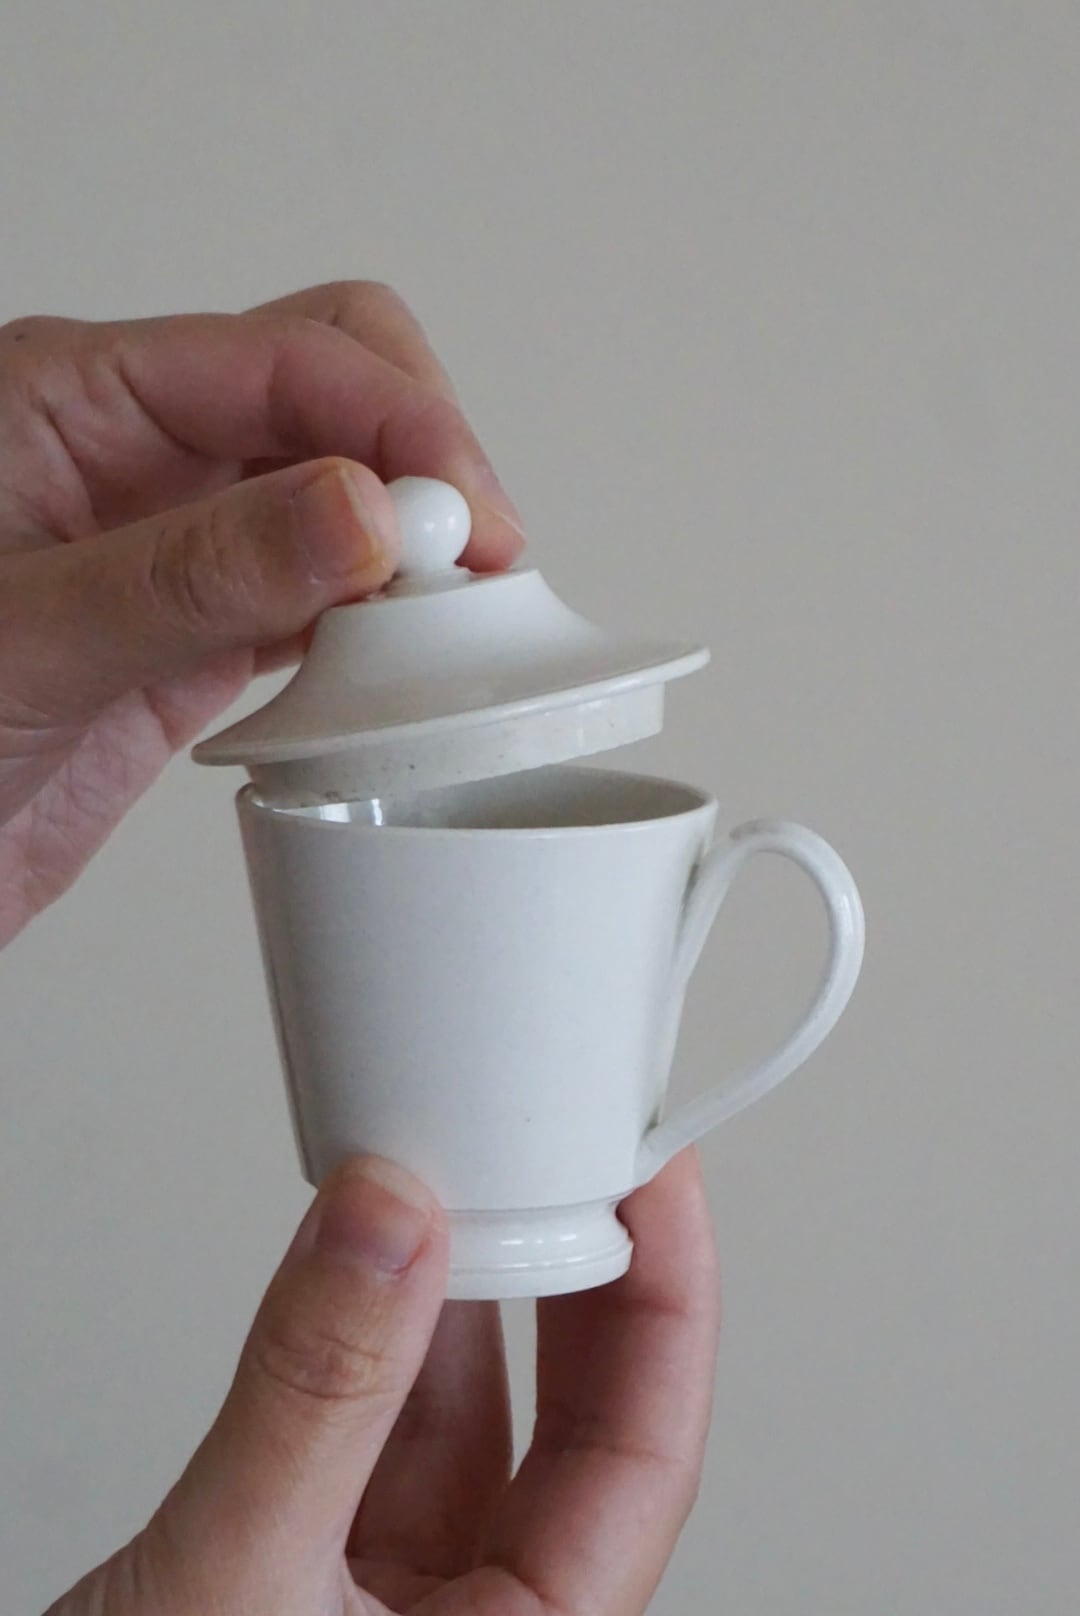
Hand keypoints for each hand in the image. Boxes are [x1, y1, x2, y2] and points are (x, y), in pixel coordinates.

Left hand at [0, 282, 522, 945]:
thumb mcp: (33, 637)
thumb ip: (198, 572)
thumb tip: (361, 510)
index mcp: (75, 396)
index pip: (286, 356)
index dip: (397, 422)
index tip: (461, 520)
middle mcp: (136, 454)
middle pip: (335, 390)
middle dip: (422, 457)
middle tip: (473, 560)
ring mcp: (177, 544)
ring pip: (344, 495)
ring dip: (413, 544)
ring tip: (453, 620)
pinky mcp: (200, 635)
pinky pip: (324, 598)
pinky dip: (379, 626)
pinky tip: (394, 667)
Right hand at [48, 1150, 718, 1615]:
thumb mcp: (239, 1583)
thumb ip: (314, 1399)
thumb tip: (386, 1227)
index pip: (646, 1458)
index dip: (670, 1305)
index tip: (662, 1185)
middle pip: (577, 1427)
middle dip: (581, 1277)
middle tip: (581, 1155)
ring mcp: (395, 1606)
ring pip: (466, 1416)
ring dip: (462, 1291)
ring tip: (466, 1179)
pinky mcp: (314, 1576)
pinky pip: (373, 1427)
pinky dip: (372, 1330)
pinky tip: (373, 1253)